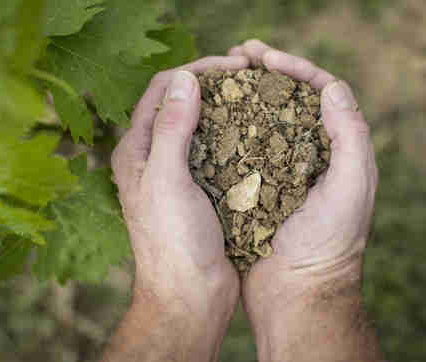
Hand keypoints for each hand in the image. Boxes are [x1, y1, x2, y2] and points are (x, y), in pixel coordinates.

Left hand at [109, 56, 248, 360]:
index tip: (231, 66)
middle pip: (180, 105)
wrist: (191, 295)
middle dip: (212, 85)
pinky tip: (256, 131)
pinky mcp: (200, 188)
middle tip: (248, 76)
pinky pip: (216, 151)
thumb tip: (185, 79)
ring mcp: (178, 173)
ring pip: (201, 126)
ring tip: (255, 97)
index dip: (195, 71)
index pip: (162, 91)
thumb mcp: (167, 181)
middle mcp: (154, 158)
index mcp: (136, 151)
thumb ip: (171, 129)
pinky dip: (233, 135)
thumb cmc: (173, 242)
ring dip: (225, 109)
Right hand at [229, 40, 379, 359]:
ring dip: (242, 95)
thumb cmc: (329, 243)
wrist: (296, 292)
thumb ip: (349, 137)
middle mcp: (303, 154)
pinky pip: (238, 150)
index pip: (319, 93)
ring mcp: (274, 169)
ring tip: (222, 75)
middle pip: (285, 101)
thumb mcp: (350, 189)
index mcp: (332, 149)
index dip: (295, 69)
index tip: (266, 57)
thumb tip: (331, 88)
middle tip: (239, 54)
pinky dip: (226, 129)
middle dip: (264, 74)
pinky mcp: (250, 186)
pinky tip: (209, 115)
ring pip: (258, 120)